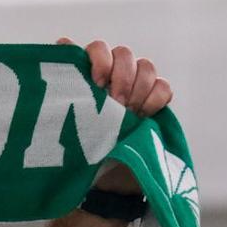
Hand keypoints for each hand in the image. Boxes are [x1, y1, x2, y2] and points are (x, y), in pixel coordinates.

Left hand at [62, 38, 172, 192]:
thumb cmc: (79, 148)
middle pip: (124, 54)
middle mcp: (112, 76)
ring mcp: (135, 87)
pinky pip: (163, 86)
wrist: (105, 178)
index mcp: (88, 75)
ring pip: (145, 66)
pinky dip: (155, 99)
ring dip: (138, 88)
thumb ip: (64, 87)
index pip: (95, 48)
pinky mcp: (154, 101)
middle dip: (121, 77)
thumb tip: (62, 51)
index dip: (98, 58)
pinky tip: (144, 115)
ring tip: (129, 113)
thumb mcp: (63, 122)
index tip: (96, 82)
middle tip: (116, 103)